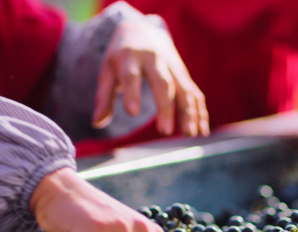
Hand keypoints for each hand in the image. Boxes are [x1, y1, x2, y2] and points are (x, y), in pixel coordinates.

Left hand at [93, 20, 208, 136]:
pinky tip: (201, 131)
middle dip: (165, 107)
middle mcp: (154, 59)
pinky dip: (200, 112)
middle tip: (164, 132)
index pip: (131, 76)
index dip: (132, 93)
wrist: (143, 29)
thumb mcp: (107, 71)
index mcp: (130, 57)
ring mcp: (172, 66)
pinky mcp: (183, 74)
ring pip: (184, 89)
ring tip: (189, 135)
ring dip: (189, 112)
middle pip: (163, 84)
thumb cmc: (121, 56)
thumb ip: (103, 98)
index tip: (132, 113)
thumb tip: (97, 124)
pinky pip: (194, 93)